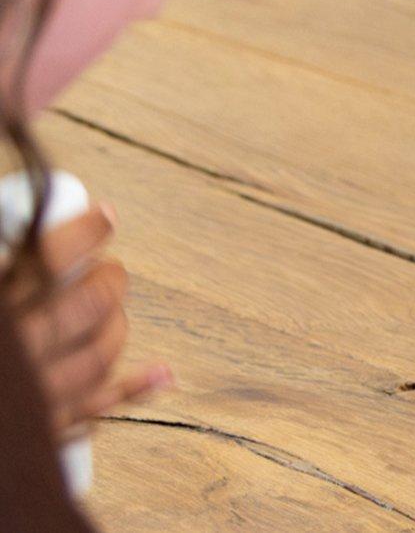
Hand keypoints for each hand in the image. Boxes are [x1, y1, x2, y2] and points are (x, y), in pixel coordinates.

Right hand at [13, 206, 170, 434]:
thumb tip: (13, 225)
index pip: (48, 259)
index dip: (82, 233)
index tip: (102, 217)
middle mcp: (11, 356)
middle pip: (84, 307)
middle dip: (106, 279)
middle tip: (107, 265)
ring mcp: (26, 400)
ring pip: (98, 355)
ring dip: (116, 325)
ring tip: (113, 304)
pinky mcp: (33, 436)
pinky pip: (93, 412)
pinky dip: (132, 389)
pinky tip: (160, 373)